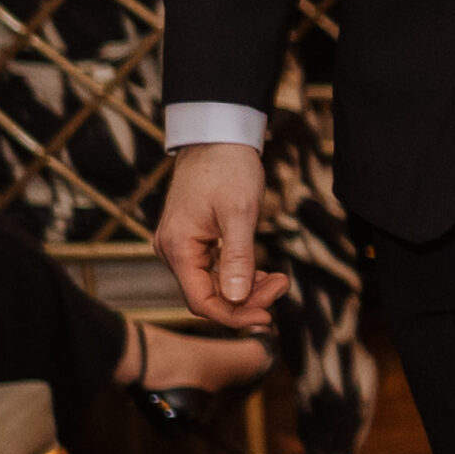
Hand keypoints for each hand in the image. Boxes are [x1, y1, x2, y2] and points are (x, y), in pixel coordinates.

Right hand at [156, 144, 275, 327]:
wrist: (218, 137)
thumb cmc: (228, 168)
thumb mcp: (240, 213)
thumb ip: (238, 257)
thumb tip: (237, 299)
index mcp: (178, 247)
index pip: (202, 302)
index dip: (235, 316)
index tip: (268, 316)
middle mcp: (171, 251)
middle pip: (208, 296)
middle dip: (247, 300)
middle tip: (282, 286)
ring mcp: (180, 246)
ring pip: (212, 285)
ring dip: (246, 288)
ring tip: (279, 279)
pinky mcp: (191, 240)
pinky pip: (212, 270)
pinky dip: (238, 275)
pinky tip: (263, 274)